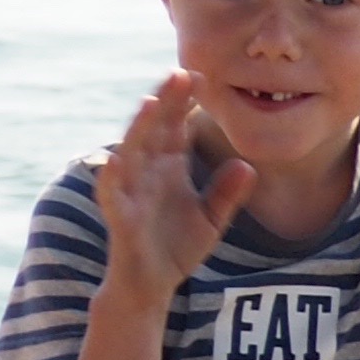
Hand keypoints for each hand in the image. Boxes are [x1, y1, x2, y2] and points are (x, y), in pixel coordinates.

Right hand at [92, 72, 253, 294]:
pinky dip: (113, 174)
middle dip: (166, 103)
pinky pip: (112, 191)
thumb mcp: (211, 219)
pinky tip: (118, 158)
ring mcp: (131, 191)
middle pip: (155, 130)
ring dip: (139, 128)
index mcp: (168, 169)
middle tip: (181, 73)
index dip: (187, 104)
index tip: (204, 76)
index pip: (176, 127)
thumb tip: (246, 166)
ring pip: (132, 151)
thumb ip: (227, 193)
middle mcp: (147, 173)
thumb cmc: (174, 248)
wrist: (149, 287)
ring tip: (152, 103)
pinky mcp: (119, 215)